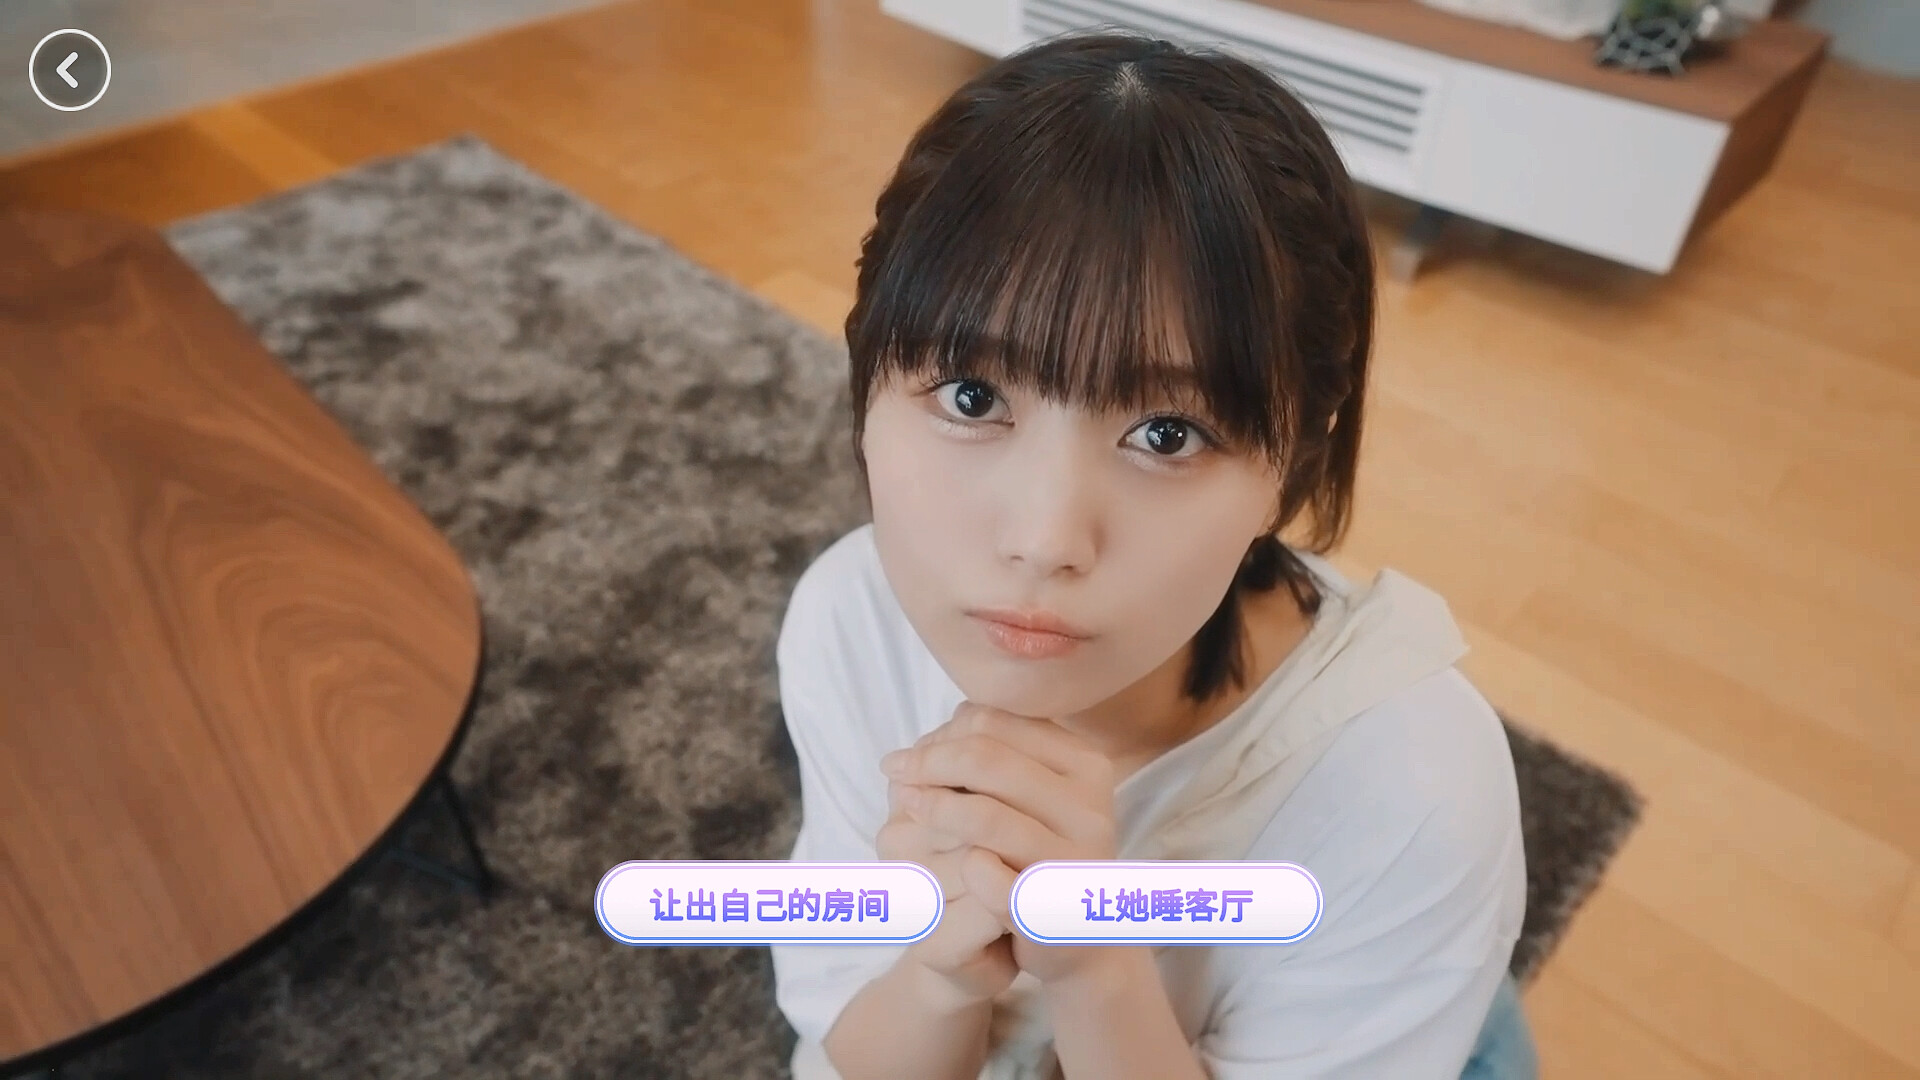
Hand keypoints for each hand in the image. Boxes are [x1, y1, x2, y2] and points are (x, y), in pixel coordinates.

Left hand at [881, 702, 1127, 985]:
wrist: (1067, 936)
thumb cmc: (1033, 852)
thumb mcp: (1023, 793)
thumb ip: (987, 756)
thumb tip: (918, 747)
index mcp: (1086, 765)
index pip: (996, 724)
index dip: (943, 733)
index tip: (912, 754)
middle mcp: (1089, 810)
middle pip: (986, 761)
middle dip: (929, 763)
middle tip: (895, 771)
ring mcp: (1073, 861)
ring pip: (985, 817)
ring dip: (933, 808)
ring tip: (906, 807)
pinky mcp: (1047, 909)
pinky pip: (991, 877)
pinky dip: (957, 865)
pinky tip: (930, 863)